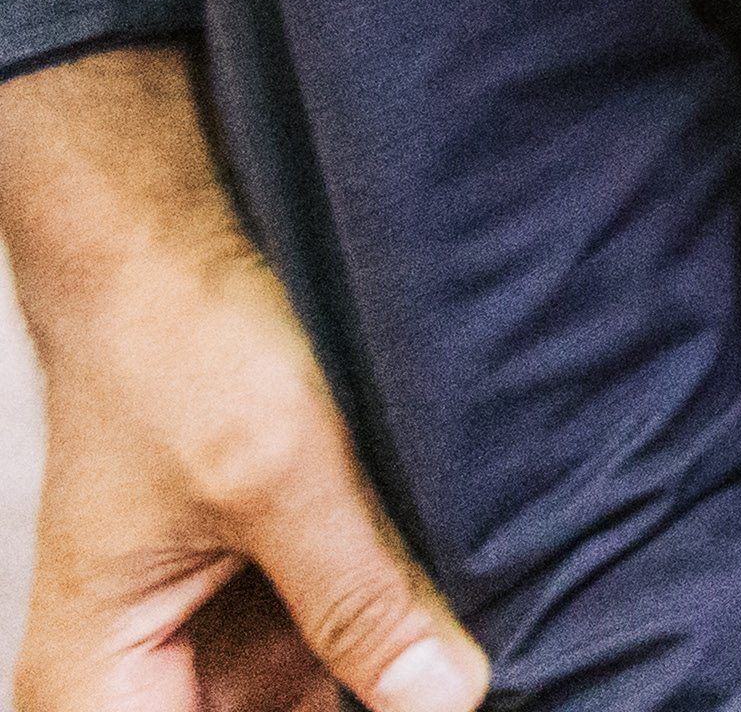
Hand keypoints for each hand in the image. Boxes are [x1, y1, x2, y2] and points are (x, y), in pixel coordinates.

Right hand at [7, 50, 481, 711]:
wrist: (157, 253)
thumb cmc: (172, 349)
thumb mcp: (278, 476)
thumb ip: (357, 599)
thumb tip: (443, 701)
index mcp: (97, 683)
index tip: (427, 706)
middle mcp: (135, 678)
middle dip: (374, 699)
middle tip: (459, 673)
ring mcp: (199, 640)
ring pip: (310, 700)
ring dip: (389, 672)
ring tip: (463, 633)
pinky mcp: (253, 594)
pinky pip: (326, 652)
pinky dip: (388, 635)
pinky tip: (453, 613)